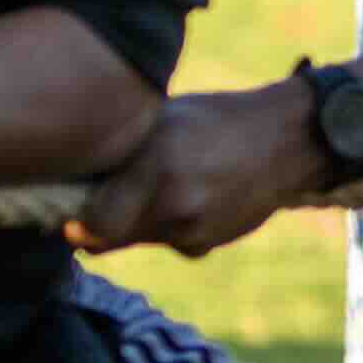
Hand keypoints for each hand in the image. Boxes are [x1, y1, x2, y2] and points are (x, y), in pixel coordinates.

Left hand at [66, 84, 337, 258]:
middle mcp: (172, 205)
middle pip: (109, 239)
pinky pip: (173, 242)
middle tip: (103, 202)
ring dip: (140, 222)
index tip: (71, 209)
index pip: (91, 225)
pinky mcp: (211, 243)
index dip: (75, 222)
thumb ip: (121, 156)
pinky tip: (196, 197)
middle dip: (101, 225)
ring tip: (164, 186)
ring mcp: (194, 229)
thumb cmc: (215, 120)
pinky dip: (173, 226)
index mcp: (154, 166)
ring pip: (141, 240)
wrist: (290, 139)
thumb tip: (72, 180)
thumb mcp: (162, 122)